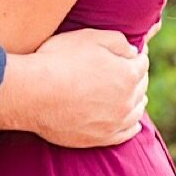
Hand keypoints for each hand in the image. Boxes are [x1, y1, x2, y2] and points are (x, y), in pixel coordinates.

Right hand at [0, 28, 147, 146]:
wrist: (34, 93)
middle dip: (137, 77)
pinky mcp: (101, 138)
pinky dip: (133, 127)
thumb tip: (133, 52)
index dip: (137, 55)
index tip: (132, 53)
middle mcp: (126, 100)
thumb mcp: (88, 37)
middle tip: (129, 71)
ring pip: (136, 111)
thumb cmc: (59, 60)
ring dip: (137, 101)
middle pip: (140, 87)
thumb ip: (117, 41)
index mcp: (127, 74)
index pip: (141, 63)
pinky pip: (126, 134)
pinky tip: (134, 124)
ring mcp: (115, 122)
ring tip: (133, 95)